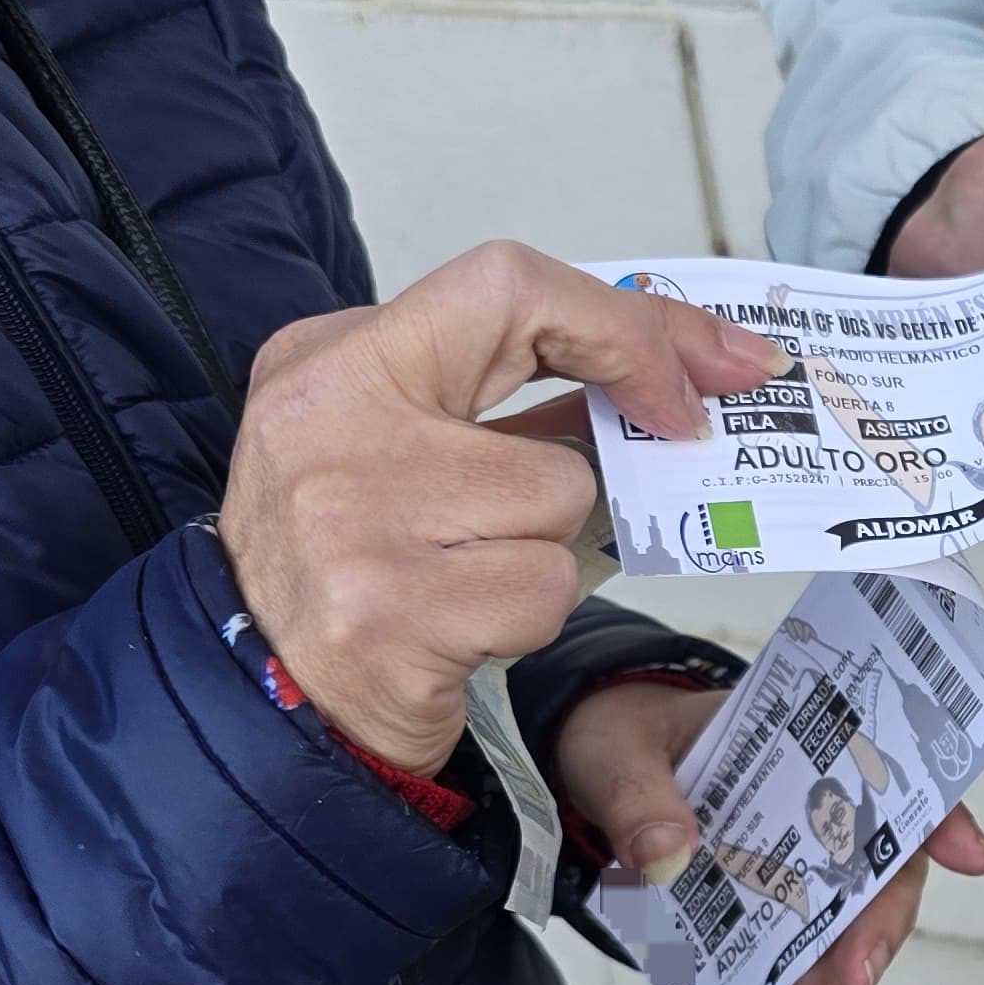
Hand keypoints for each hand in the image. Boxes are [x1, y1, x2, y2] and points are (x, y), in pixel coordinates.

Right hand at [218, 245, 786, 771]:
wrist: (270, 699)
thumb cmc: (356, 562)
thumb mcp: (404, 446)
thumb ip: (511, 403)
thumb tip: (657, 374)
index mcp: (332, 359)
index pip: (507, 285)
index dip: (628, 323)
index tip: (713, 362)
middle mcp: (328, 421)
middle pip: (547, 390)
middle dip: (621, 427)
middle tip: (674, 442)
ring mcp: (353, 517)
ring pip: (558, 502)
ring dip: (546, 548)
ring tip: (473, 574)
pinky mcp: (390, 610)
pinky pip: (542, 588)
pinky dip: (528, 613)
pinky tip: (466, 627)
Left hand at [551, 680, 983, 984]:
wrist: (593, 767)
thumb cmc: (625, 736)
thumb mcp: (618, 751)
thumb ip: (639, 795)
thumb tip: (667, 853)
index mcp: (800, 748)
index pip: (892, 773)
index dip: (941, 815)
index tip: (972, 857)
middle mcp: (816, 811)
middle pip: (878, 871)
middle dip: (875, 931)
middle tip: (855, 979)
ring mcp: (794, 868)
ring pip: (839, 931)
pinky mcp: (761, 912)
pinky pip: (789, 963)